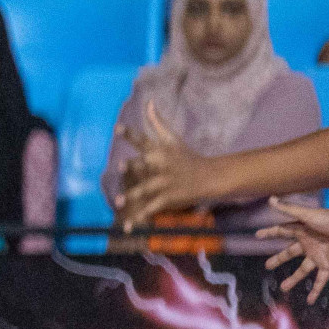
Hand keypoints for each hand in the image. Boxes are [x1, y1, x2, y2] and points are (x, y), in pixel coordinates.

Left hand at [115, 101, 209, 229]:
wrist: (211, 177)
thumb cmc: (188, 156)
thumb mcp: (173, 138)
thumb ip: (158, 122)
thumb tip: (148, 101)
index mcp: (159, 150)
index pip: (143, 139)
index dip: (130, 134)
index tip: (117, 128)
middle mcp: (161, 165)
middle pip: (144, 165)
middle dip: (133, 166)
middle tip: (120, 166)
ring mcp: (165, 183)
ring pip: (146, 189)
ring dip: (133, 195)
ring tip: (118, 201)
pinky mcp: (169, 198)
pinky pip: (152, 209)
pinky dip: (141, 218)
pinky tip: (129, 226)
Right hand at [257, 197, 328, 303]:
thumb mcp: (305, 214)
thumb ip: (287, 209)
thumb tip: (270, 199)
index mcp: (301, 230)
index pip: (281, 232)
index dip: (269, 233)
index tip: (257, 236)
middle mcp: (307, 244)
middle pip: (289, 254)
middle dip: (278, 259)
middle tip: (267, 266)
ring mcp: (317, 256)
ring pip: (302, 271)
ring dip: (293, 280)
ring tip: (283, 288)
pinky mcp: (327, 265)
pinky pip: (320, 281)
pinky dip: (316, 291)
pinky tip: (310, 301)